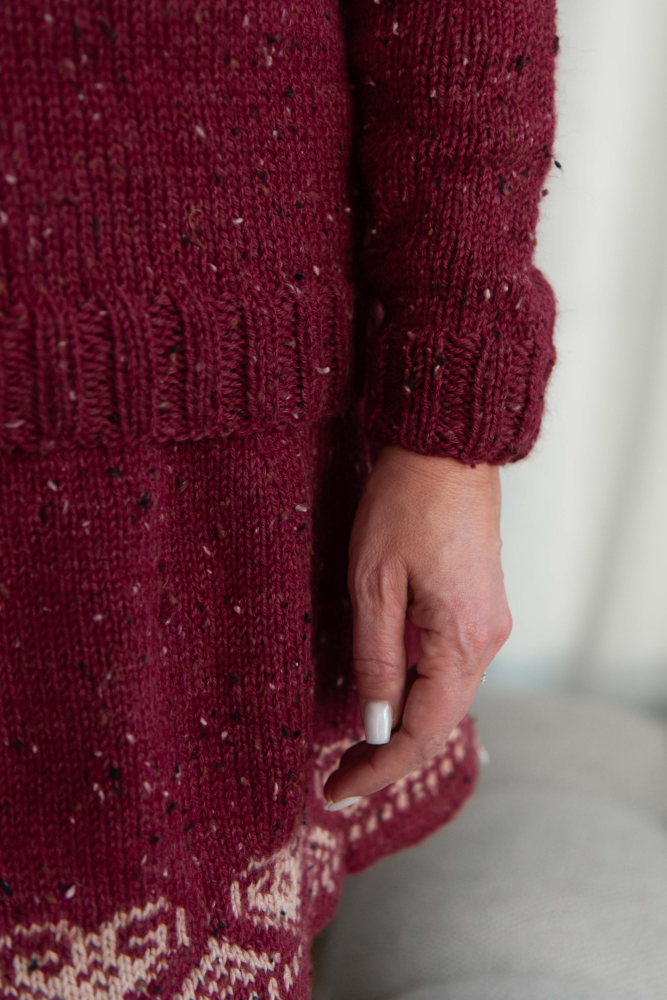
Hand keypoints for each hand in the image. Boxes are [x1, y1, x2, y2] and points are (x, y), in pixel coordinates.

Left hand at [323, 444, 511, 806]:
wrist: (446, 450)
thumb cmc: (405, 504)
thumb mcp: (373, 583)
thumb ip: (375, 659)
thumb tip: (373, 723)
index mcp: (462, 641)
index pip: (422, 732)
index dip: (379, 770)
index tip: (337, 791)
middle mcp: (485, 641)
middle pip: (438, 722)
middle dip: (388, 757)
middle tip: (338, 778)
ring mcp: (487, 625)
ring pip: (443, 698)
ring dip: (401, 727)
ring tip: (352, 749)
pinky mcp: (477, 608)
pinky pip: (447, 668)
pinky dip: (415, 694)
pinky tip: (383, 700)